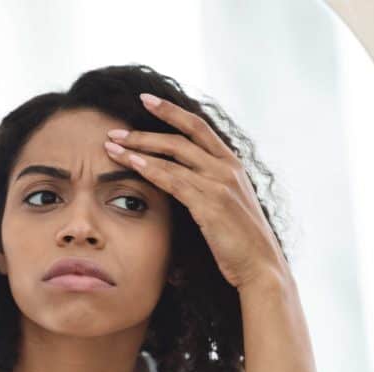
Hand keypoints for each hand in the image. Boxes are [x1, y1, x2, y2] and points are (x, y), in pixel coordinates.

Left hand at [103, 93, 286, 291]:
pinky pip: (174, 181)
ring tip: (112, 146)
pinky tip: (131, 164)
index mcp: (232, 165)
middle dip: (145, 130)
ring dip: (139, 148)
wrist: (261, 267)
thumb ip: (209, 188)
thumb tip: (183, 182)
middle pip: (181, 136)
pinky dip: (150, 170)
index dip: (171, 111)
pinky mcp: (211, 204)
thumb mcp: (228, 206)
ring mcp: (220, 184)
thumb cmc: (241, 243)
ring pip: (173, 155)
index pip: (199, 127)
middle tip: (115, 128)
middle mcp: (227, 168)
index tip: (146, 101)